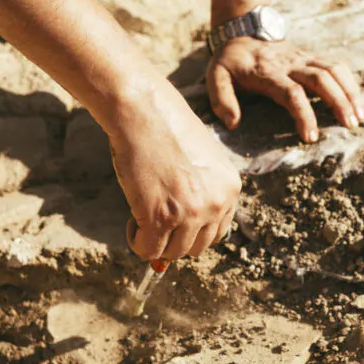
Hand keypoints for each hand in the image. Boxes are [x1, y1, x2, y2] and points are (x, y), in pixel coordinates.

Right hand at [108, 86, 241, 261]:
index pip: (217, 231)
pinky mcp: (161, 218)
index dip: (193, 229)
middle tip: (156, 218)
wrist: (142, 111)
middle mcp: (217, 202)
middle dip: (176, 238)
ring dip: (156, 241)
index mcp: (230, 187)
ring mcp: (191, 213)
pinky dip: (138, 242)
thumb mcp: (196, 161)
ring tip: (142, 216)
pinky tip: (132, 221)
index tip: (175, 220)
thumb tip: (175, 238)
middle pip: (198, 246)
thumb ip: (196, 193)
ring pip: (174, 252)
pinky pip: (149, 250)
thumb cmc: (165, 128)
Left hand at [206, 38, 363, 142]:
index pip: (291, 92)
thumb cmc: (230, 61)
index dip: (304, 114)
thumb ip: (221, 99)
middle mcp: (290, 63)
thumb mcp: (215, 76)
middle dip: (338, 102)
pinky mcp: (312, 57)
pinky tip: (357, 102)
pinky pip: (336, 66)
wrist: (242, 30)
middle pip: (321, 79)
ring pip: (334, 70)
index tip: (311, 137)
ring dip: (349, 92)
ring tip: (359, 116)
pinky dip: (349, 83)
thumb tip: (233, 123)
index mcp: (268, 72)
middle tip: (349, 125)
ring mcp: (304, 58)